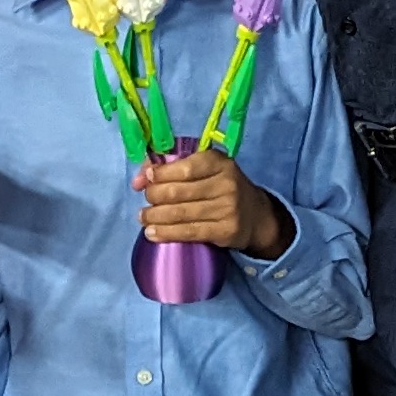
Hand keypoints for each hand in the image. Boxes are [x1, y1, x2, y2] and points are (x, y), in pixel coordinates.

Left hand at [135, 149, 289, 256]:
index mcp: (218, 162)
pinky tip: (153, 233)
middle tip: (146, 202)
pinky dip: (166, 233)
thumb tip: (139, 178)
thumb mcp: (205, 169)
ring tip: (144, 218)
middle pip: (177, 192)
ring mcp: (227, 208)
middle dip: (153, 197)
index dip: (159, 175)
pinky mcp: (225, 230)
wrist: (256, 215)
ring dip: (155, 217)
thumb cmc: (221, 187)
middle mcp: (225, 183)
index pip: (183, 168)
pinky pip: (189, 232)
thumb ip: (172, 168)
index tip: (143, 181)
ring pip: (180, 214)